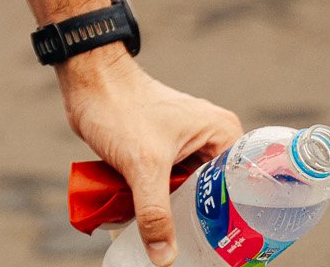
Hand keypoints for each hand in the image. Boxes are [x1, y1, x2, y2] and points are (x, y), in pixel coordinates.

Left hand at [58, 50, 240, 264]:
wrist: (87, 80)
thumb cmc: (120, 106)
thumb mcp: (143, 165)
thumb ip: (155, 213)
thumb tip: (164, 258)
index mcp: (223, 134)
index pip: (242, 191)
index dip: (234, 225)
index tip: (225, 253)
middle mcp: (211, 141)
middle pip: (217, 198)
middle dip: (205, 227)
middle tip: (200, 258)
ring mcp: (187, 148)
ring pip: (191, 197)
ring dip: (180, 221)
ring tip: (178, 252)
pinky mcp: (163, 154)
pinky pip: (171, 190)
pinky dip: (163, 209)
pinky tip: (158, 235)